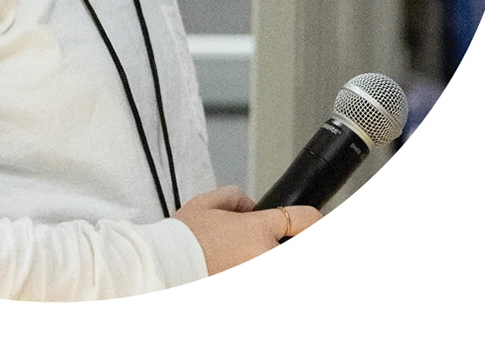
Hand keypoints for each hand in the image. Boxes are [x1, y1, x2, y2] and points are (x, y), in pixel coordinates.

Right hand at [174, 187, 321, 274]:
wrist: (169, 265)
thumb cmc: (184, 237)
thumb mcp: (207, 202)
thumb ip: (235, 197)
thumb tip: (248, 207)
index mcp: (257, 229)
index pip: (304, 219)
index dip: (312, 217)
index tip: (315, 219)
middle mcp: (265, 255)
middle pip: (300, 246)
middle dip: (295, 240)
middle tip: (285, 237)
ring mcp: (259, 273)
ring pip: (281, 259)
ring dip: (274, 252)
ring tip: (254, 251)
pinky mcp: (249, 286)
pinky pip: (263, 271)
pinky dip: (257, 264)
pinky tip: (242, 262)